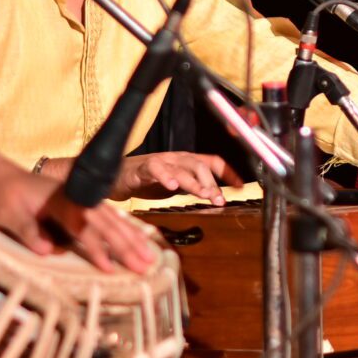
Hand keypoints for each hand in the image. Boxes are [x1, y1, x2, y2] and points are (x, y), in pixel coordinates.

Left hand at [0, 162, 158, 271]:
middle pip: (106, 222)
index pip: (83, 226)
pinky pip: (107, 216)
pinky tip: (135, 239)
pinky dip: (123, 228)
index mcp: (59, 200)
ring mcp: (79, 199)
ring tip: (149, 256)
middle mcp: (74, 197)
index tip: (110, 268)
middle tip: (146, 264)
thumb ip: (28, 231)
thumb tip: (46, 252)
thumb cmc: (0, 197)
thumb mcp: (7, 214)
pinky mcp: (79, 202)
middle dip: (127, 244)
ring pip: (111, 218)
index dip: (96, 248)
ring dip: (131, 237)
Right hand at [112, 151, 241, 205]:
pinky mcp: (143, 167)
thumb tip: (215, 199)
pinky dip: (165, 176)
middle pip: (200, 165)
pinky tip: (172, 186)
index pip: (212, 162)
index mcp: (186, 162)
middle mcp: (177, 158)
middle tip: (218, 199)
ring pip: (182, 168)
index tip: (239, 186)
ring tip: (204, 194)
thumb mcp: (177, 186)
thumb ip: (193, 189)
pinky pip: (156, 168)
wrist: (117, 176)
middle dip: (212, 183)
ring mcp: (161, 161)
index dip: (228, 172)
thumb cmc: (148, 181)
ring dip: (195, 182)